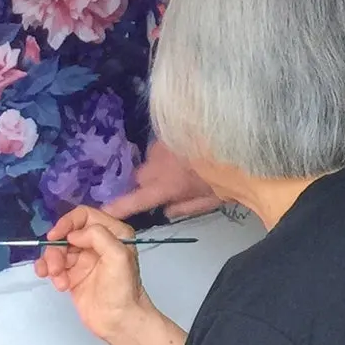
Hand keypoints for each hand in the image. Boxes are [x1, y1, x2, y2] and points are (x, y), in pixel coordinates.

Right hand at [36, 205, 151, 344]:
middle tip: (56, 268)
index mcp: (113, 233)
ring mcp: (83, 260)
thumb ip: (98, 236)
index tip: (56, 236)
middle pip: (67, 233)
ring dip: (52, 263)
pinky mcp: (72, 276)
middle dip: (57, 249)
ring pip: (57, 250)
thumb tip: (74, 234)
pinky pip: (53, 265)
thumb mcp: (118, 256)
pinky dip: (48, 271)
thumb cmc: (123, 290)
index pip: (84, 215)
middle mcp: (97, 243)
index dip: (67, 223)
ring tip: (58, 280)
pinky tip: (55, 282)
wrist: (120, 322)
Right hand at [103, 140, 222, 220]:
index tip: (104, 211)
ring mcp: (162, 146)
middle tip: (165, 187)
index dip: (119, 207)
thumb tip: (166, 211)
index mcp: (166, 186)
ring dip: (158, 166)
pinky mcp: (169, 133)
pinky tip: (183, 153)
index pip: (136, 200)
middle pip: (138, 177)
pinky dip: (166, 153)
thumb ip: (182, 209)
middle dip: (146, 183)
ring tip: (178, 168)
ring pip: (149, 161)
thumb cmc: (226, 179)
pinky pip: (160, 146)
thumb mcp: (208, 202)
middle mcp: (158, 165)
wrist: (239, 146)